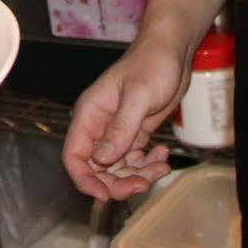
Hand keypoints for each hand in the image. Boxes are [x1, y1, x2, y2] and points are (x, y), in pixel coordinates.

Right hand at [62, 39, 188, 199]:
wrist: (172, 50)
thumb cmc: (152, 65)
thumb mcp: (138, 97)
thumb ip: (120, 129)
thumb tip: (103, 160)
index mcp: (90, 114)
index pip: (74, 155)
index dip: (84, 179)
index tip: (104, 196)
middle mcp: (100, 126)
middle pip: (97, 168)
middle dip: (118, 182)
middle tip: (142, 185)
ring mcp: (117, 131)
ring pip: (118, 168)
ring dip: (138, 175)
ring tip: (160, 168)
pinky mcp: (135, 132)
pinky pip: (135, 159)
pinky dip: (148, 164)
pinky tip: (163, 155)